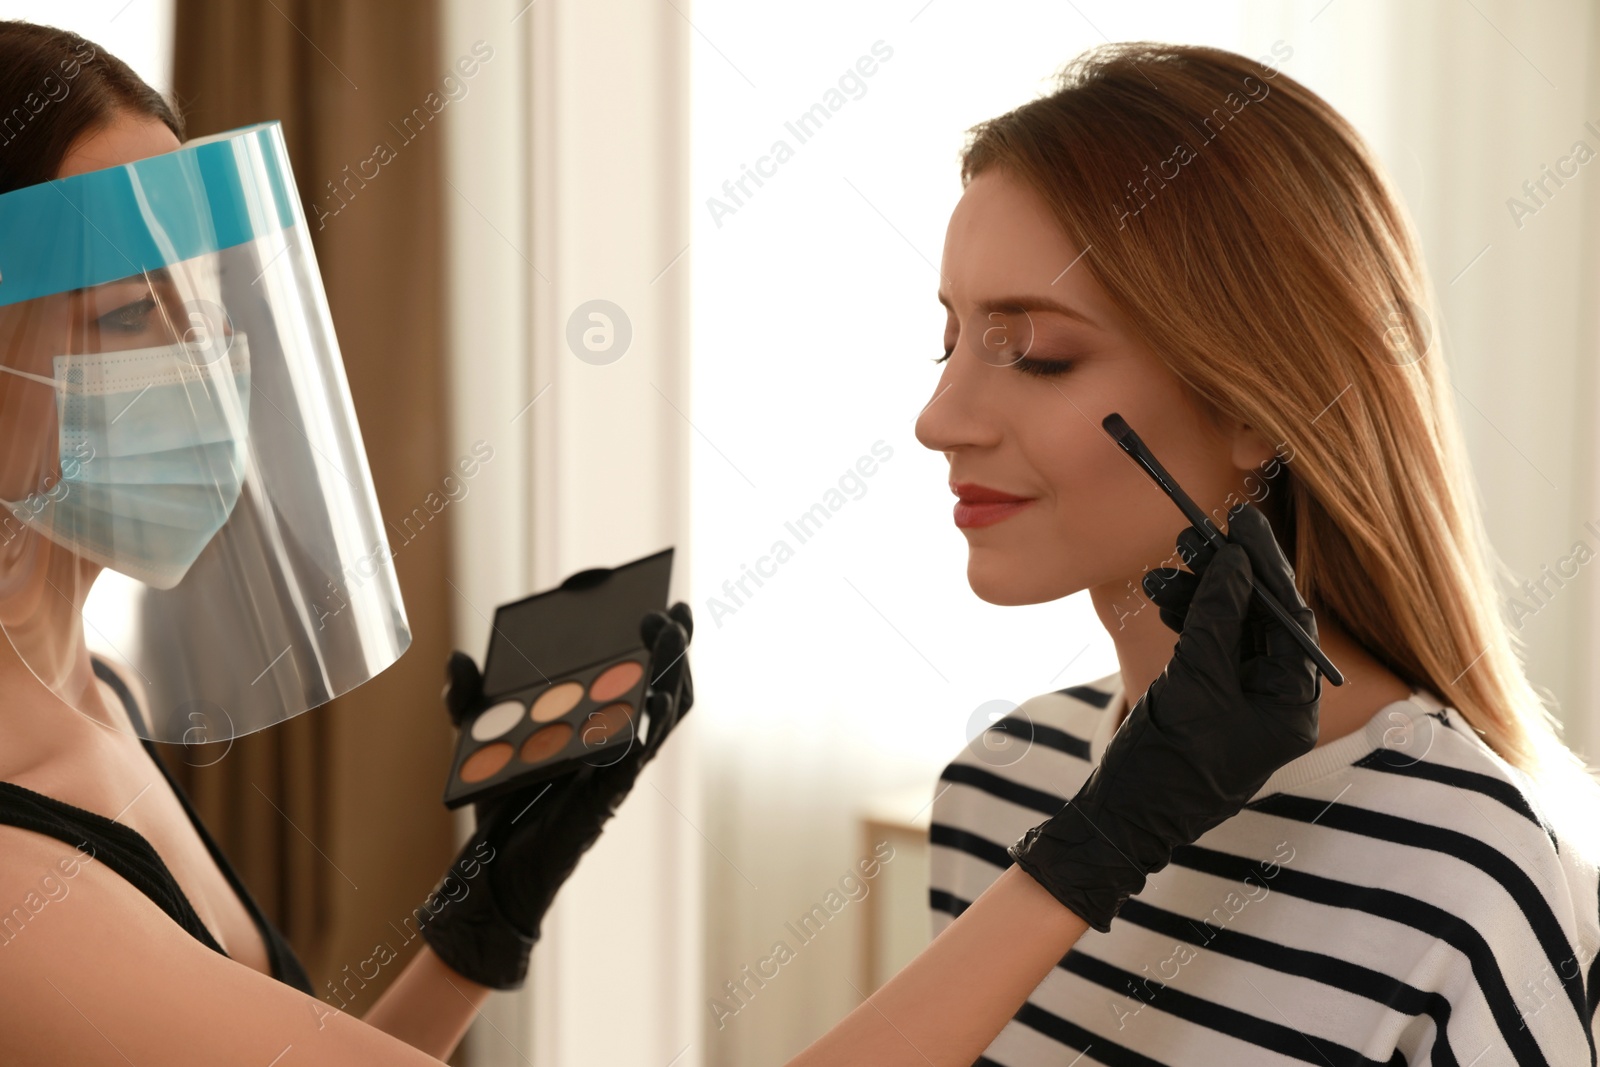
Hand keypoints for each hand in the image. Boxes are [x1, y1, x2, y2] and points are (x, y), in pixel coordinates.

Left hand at [418, 602, 694, 988]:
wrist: (488, 867)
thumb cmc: (496, 804)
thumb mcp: (476, 738)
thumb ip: (467, 699)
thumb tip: (458, 658)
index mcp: (600, 725)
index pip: (644, 678)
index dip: (661, 644)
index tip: (662, 604)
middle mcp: (617, 744)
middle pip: (666, 690)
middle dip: (676, 649)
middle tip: (674, 612)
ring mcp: (616, 769)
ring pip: (665, 717)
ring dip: (674, 676)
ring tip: (672, 640)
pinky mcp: (605, 793)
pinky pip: (639, 756)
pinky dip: (651, 725)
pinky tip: (654, 697)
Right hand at [1008, 501, 1318, 931]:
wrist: (1121, 818)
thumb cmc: (1167, 761)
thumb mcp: (1196, 680)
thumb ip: (1219, 617)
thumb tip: (1237, 561)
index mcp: (1292, 706)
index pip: (1292, 619)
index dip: (1267, 566)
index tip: (1242, 524)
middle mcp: (1276, 703)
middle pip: (1261, 621)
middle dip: (1228, 578)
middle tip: (1196, 538)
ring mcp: (1243, 704)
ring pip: (1230, 630)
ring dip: (1199, 596)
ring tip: (1161, 575)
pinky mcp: (1210, 703)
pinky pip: (1208, 649)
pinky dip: (1187, 621)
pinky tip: (1161, 598)